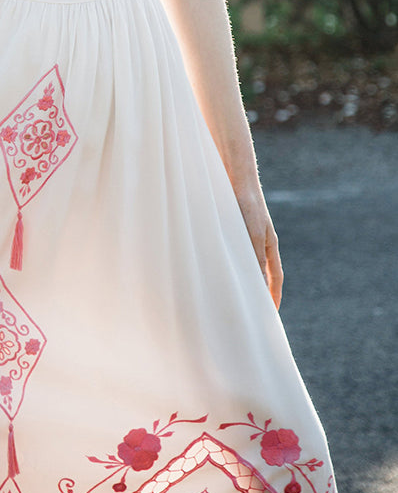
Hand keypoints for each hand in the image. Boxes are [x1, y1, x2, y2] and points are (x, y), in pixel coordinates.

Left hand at [235, 187, 283, 308]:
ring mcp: (245, 236)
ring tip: (231, 295)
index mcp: (269, 245)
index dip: (274, 295)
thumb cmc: (247, 205)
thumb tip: (257, 286)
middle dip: (257, 291)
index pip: (275, 277)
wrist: (235, 177)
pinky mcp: (231, 229)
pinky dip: (227, 264)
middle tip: (250, 312)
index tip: (271, 315)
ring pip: (244, 263)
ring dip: (240, 278)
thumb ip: (255, 259)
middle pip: (260, 272)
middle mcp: (259, 242)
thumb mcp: (253, 235)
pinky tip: (216, 270)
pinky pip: (231, 252)